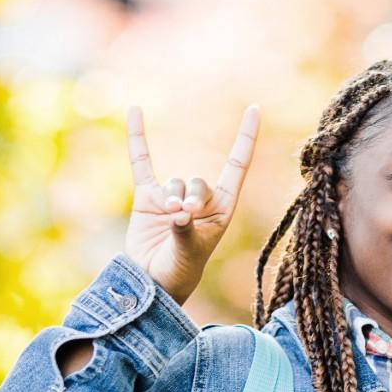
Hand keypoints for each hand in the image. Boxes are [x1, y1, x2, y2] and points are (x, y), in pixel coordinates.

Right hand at [123, 104, 259, 304]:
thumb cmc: (180, 271)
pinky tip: (136, 110)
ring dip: (172, 198)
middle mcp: (200, 200)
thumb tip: (179, 212)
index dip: (246, 138)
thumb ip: (186, 230)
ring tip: (169, 218)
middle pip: (199, 181)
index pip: (237, 165)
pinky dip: (138, 138)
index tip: (255, 109)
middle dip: (193, 197)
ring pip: (175, 183)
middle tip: (187, 214)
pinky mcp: (147, 197)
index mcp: (222, 208)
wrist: (152, 283)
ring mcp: (173, 197)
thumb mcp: (190, 253)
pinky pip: (142, 162)